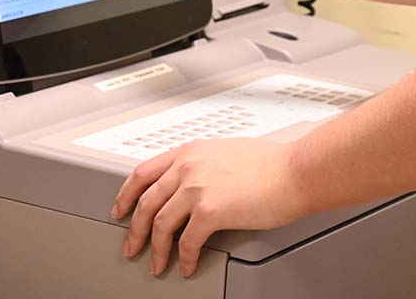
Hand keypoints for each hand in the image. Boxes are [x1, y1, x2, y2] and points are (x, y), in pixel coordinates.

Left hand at [112, 137, 304, 277]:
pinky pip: (185, 242)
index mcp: (191, 150)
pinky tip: (185, 266)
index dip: (127, 193)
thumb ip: (205, 163)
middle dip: (133, 228)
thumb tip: (196, 182)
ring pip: (159, 224)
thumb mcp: (228, 151)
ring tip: (157, 264)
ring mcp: (196, 188)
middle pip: (145, 201)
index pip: (144, 171)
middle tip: (131, 245)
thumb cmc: (272, 162)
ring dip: (155, 250)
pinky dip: (182, 258)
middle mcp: (189, 166)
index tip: (121, 208)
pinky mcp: (209, 212)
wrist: (294, 171)